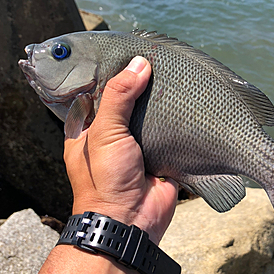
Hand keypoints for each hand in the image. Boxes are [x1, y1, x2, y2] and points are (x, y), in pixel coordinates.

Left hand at [64, 57, 177, 244]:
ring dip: (159, 100)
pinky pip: (168, 130)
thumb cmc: (105, 179)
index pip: (95, 92)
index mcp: (88, 129)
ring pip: (148, 114)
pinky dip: (176, 118)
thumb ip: (119, 96)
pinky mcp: (160, 153)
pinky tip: (186, 98)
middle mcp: (112, 134)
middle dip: (138, 84)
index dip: (107, 73)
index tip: (123, 52)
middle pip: (125, 101)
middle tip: (154, 58)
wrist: (132, 222)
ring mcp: (137, 144)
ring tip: (173, 72)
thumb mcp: (105, 133)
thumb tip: (139, 64)